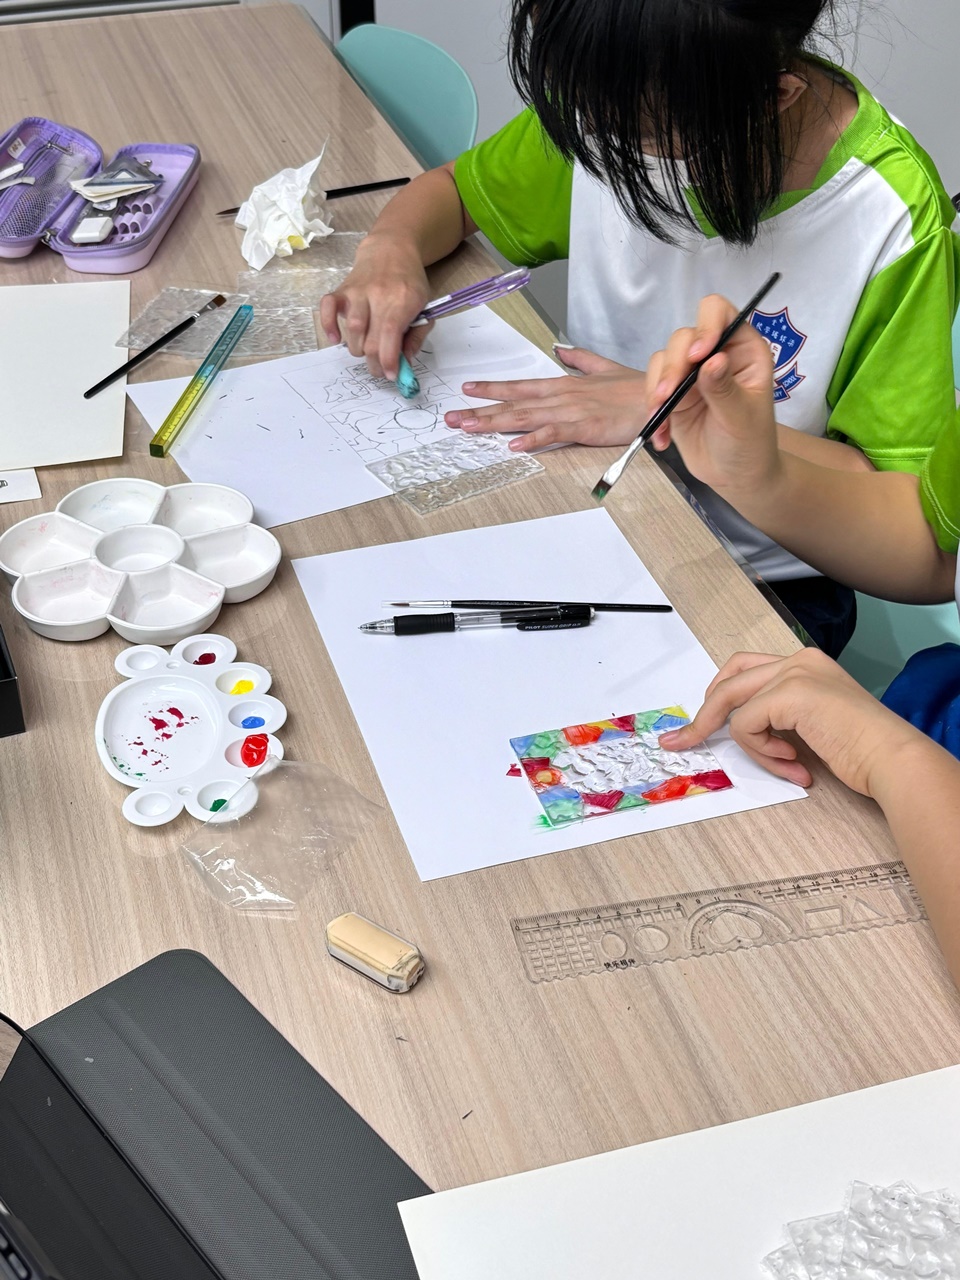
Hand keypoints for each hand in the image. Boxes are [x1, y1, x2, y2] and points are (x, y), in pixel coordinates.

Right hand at [319, 233, 433, 379]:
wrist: (391, 249)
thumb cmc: (409, 283)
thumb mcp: (424, 307)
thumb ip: (417, 337)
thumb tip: (405, 363)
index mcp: (403, 301)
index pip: (390, 335)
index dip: (389, 361)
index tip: (391, 375)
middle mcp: (378, 295)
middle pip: (370, 340)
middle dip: (374, 363)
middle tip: (379, 368)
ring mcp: (358, 291)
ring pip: (353, 329)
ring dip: (357, 349)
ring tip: (366, 351)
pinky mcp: (342, 289)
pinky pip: (327, 307)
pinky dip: (328, 325)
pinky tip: (335, 339)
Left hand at [443, 347, 647, 451]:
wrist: (661, 396)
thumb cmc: (637, 389)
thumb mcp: (604, 368)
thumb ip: (580, 360)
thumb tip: (560, 351)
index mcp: (565, 385)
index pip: (522, 387)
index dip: (494, 389)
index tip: (468, 389)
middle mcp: (562, 395)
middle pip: (514, 403)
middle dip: (481, 409)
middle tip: (452, 417)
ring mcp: (572, 410)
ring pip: (525, 416)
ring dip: (495, 422)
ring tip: (469, 427)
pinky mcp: (585, 427)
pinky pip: (554, 433)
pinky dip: (533, 439)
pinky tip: (513, 445)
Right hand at [644, 295, 780, 496]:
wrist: (734, 475)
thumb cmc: (750, 443)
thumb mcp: (742, 417)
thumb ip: (724, 388)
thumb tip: (712, 359)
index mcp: (744, 349)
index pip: (720, 314)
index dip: (706, 326)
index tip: (697, 355)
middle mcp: (715, 353)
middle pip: (683, 337)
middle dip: (673, 366)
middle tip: (668, 396)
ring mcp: (691, 373)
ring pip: (663, 360)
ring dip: (656, 386)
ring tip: (660, 415)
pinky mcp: (673, 393)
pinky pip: (652, 388)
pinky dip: (652, 409)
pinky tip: (662, 436)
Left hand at [658, 648, 923, 795]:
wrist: (892, 758)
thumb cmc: (862, 751)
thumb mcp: (812, 724)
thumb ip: (779, 716)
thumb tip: (737, 727)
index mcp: (806, 663)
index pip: (745, 671)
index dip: (718, 698)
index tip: (696, 728)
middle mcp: (798, 660)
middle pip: (728, 681)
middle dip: (703, 716)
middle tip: (683, 742)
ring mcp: (794, 673)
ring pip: (733, 705)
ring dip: (750, 745)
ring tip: (786, 764)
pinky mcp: (790, 694)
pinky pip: (745, 726)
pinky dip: (761, 751)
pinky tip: (794, 763)